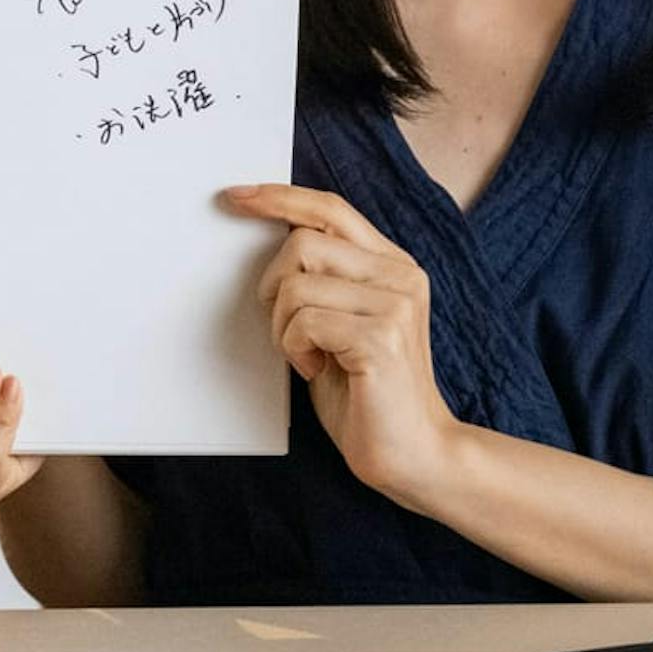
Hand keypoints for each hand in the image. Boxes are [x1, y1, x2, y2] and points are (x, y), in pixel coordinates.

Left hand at [224, 182, 460, 503]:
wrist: (416, 454)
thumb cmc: (368, 392)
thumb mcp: (342, 322)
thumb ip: (323, 279)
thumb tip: (269, 240)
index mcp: (392, 265)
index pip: (331, 208)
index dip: (280, 198)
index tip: (236, 197)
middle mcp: (401, 275)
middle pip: (303, 242)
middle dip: (274, 287)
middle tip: (288, 331)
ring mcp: (395, 304)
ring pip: (297, 282)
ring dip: (283, 325)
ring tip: (309, 355)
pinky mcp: (381, 337)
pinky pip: (303, 321)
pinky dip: (294, 349)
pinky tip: (317, 370)